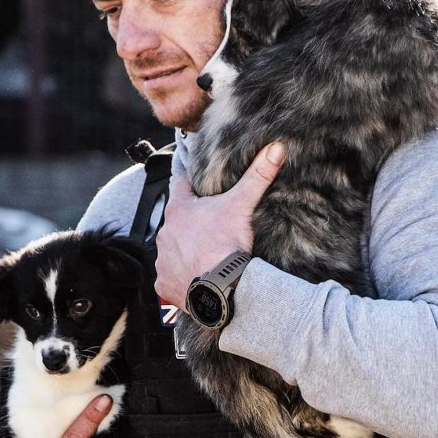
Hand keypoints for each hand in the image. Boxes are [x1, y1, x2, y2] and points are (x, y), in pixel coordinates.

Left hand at [155, 142, 285, 309]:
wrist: (221, 289)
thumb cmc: (226, 245)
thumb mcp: (242, 205)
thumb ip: (257, 176)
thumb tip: (274, 149)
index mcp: (178, 209)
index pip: (179, 185)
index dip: (192, 184)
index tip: (203, 188)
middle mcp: (164, 233)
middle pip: (177, 220)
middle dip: (191, 221)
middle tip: (213, 226)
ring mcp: (162, 260)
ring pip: (172, 248)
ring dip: (185, 250)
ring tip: (207, 254)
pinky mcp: (164, 284)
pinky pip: (170, 277)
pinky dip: (181, 277)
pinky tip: (198, 276)